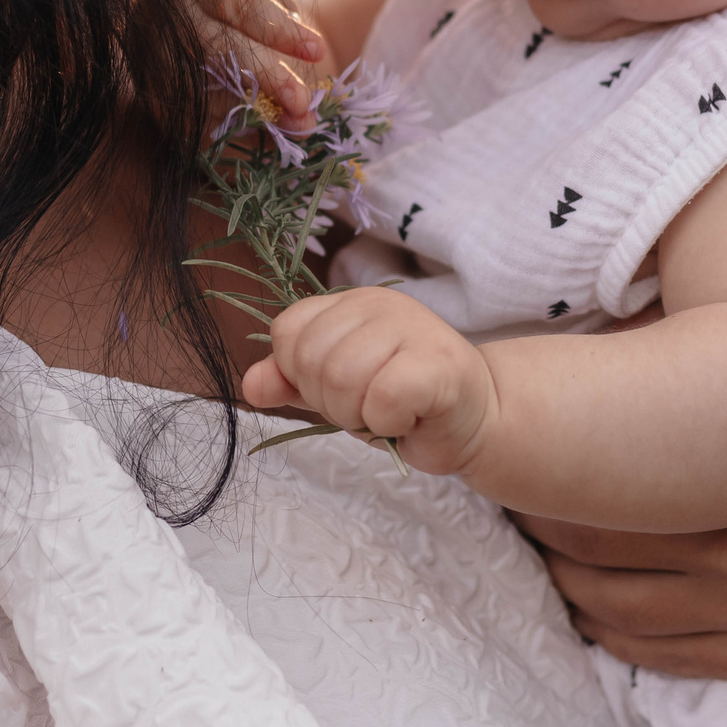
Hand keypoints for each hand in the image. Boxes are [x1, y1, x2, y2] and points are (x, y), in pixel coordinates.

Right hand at [159, 0, 327, 122]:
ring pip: (206, 94)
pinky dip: (234, 130)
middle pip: (219, 52)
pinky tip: (267, 130)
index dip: (280, 32)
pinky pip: (194, 121)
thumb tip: (307, 52)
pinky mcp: (156, 97)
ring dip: (255, 116)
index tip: (318, 51)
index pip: (241, 7)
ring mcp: (156, 60)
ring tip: (297, 126)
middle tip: (303, 104)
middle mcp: (171, 20)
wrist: (162, 8)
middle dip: (267, 80)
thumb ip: (280, 7)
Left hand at [241, 288, 496, 477]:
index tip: (340, 388)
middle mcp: (379, 304)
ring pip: (342, 380)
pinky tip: (410, 418)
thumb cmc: (404, 403)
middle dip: (332, 402)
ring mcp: (412, 327)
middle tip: (370, 406)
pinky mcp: (438, 362)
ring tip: (389, 413)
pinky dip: (388, 424)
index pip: (288, 332)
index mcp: (350, 303)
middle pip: (312, 361)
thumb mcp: (337, 390)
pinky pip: (381, 400)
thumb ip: (292, 382)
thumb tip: (250, 385)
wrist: (477, 420)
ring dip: (360, 416)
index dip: (302, 375)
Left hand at [515, 361, 726, 682]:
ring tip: (536, 537)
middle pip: (585, 547)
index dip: (536, 466)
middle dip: (535, 518)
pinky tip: (583, 597)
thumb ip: (718, 342)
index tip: (509, 436)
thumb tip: (618, 309)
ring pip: (608, 608)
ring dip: (557, 577)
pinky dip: (603, 629)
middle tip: (507, 483)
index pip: (593, 482)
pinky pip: (656, 657)